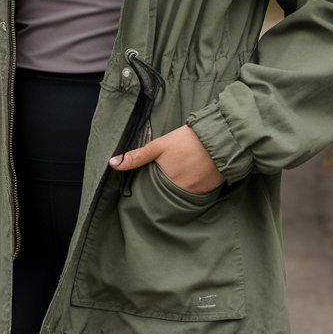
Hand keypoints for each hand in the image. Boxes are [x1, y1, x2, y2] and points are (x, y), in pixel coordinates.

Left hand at [109, 125, 224, 193]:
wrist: (220, 139)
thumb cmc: (188, 140)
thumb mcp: (159, 145)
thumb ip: (137, 156)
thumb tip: (112, 163)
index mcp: (166, 181)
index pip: (153, 192)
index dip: (152, 187)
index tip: (151, 183)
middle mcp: (180, 191)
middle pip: (168, 194)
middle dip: (166, 188)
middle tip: (171, 174)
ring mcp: (196, 193)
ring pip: (182, 195)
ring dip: (181, 188)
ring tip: (184, 173)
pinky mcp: (210, 191)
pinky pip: (197, 193)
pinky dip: (195, 187)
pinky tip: (195, 175)